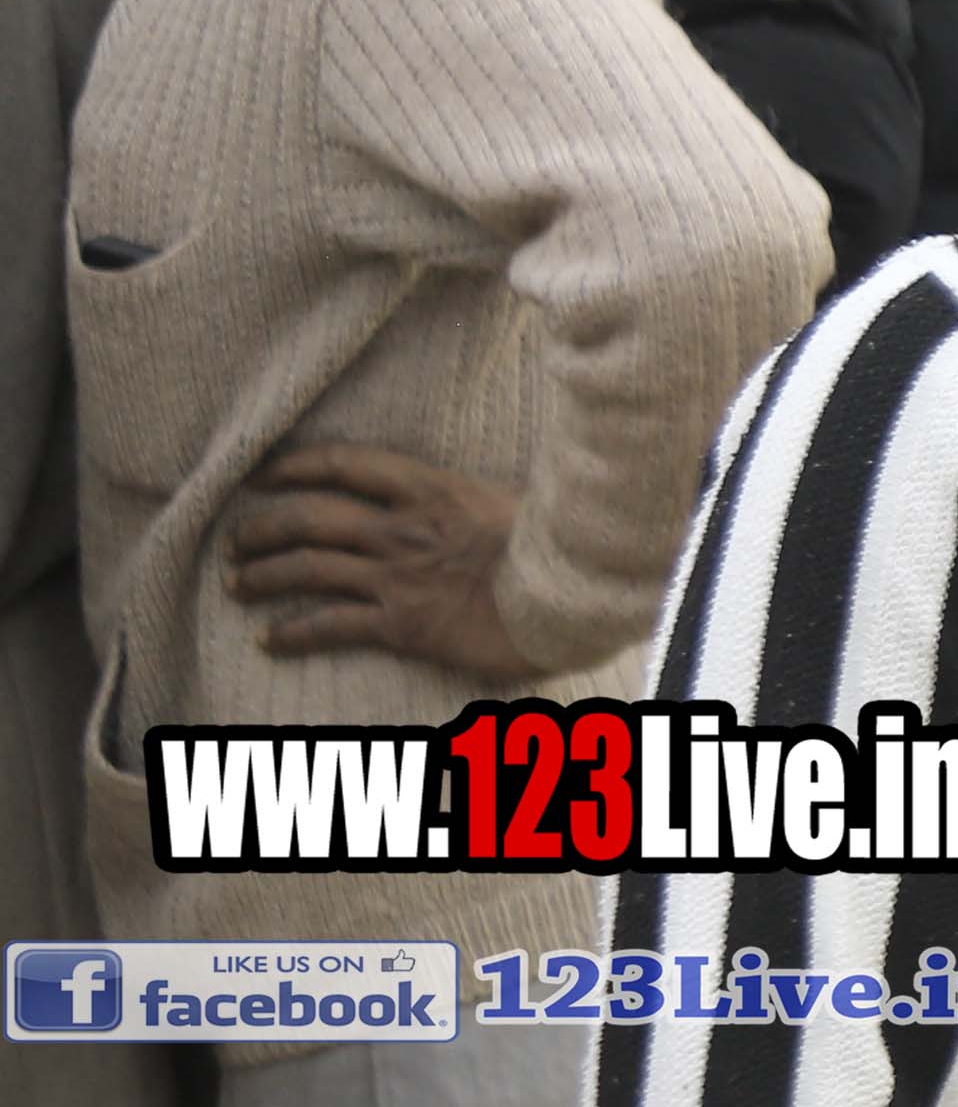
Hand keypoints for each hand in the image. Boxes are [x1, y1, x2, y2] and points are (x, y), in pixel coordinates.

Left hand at [225, 444, 541, 679]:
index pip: (344, 466)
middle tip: (238, 540)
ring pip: (306, 569)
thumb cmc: (554, 552)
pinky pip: (331, 626)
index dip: (295, 466)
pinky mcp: (403, 626)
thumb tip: (461, 500)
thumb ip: (469, 503)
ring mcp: (398, 578)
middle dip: (262, 527)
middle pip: (309, 519)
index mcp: (430, 491)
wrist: (572, 602)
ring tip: (237, 583)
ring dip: (261, 575)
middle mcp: (402, 530)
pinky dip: (291, 633)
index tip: (263, 475)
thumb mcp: (509, 506)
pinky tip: (267, 641)